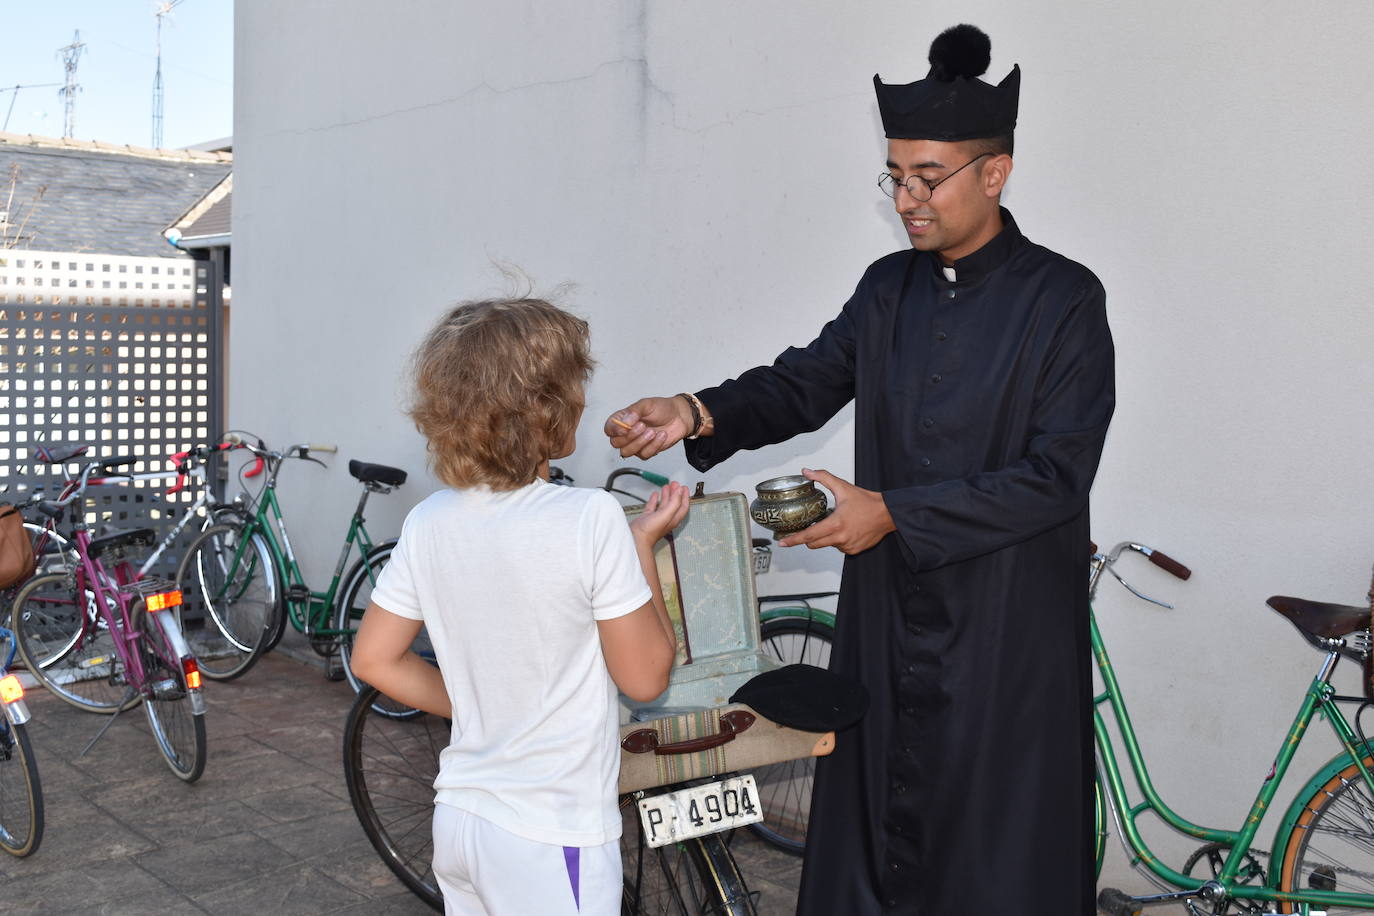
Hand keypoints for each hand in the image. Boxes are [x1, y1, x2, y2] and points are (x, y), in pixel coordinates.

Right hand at [605, 397, 693, 458]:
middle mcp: (627, 433)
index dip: (614, 431)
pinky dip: (654, 446)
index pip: (609, 428)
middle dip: (630, 436)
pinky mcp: (646, 451)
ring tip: (653, 432)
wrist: (679, 417)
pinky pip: (644, 455)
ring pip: (627, 452)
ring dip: (641, 443)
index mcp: (623, 419)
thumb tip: (625, 422)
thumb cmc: (662, 408)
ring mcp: (636, 443)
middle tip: (643, 426)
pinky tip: (661, 436)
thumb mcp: (647, 404)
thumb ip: (634, 411)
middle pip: (616, 443)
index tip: (624, 428)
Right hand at [629, 481, 690, 543]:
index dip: (684, 496)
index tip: (684, 488)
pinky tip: (655, 495)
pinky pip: (653, 507)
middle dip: (675, 493)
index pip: (683, 506)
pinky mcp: (647, 518)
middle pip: (674, 504)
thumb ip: (674, 502)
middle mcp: (666, 519)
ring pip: (664, 504)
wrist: (636, 538)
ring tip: (667, 487)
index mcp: (674, 518)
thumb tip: (680, 491)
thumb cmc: (651, 531)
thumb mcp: (666, 514)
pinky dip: (654, 500)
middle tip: (675, 484)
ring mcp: (657, 518)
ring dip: (666, 495)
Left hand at [777, 468, 894, 554]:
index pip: (809, 535)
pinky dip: (838, 539)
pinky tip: (846, 529)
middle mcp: (841, 538)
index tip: (782, 542)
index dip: (793, 540)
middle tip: (812, 525)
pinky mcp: (854, 550)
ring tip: (837, 523)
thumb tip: (807, 472)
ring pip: (827, 545)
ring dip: (826, 536)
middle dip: (809, 536)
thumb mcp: (843, 487)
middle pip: (813, 544)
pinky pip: (839, 547)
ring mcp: (848, 546)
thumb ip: (823, 478)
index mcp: (836, 524)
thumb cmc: (868, 502)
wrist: (888, 514)